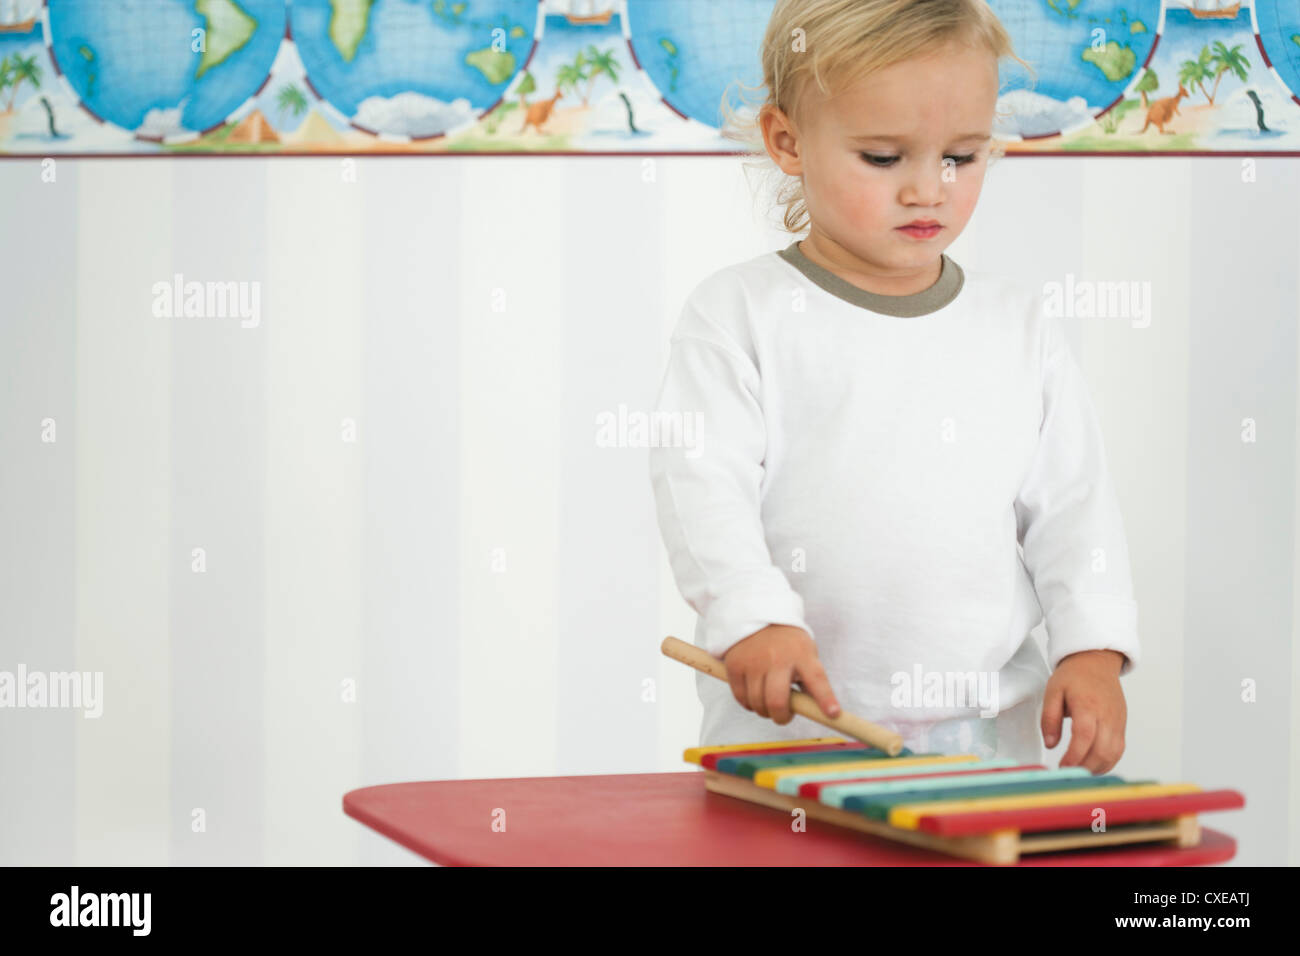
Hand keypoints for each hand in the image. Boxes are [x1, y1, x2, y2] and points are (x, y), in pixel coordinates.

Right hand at [722, 624, 839, 724]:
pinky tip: (754, 698)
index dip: (825, 699)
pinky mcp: (735, 665)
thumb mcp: (805, 652)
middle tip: (783, 716)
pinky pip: (741, 697)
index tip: (833, 714)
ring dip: (764, 711)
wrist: (757, 615)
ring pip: (757, 703)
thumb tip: (815, 709)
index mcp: (801, 654)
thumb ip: (809, 678)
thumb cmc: (787, 642)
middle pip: (777, 701)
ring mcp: (754, 662)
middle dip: (781, 717)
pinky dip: (748, 704)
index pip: (816, 679)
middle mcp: (777, 658)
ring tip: (768, 704)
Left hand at [1041, 649, 1126, 773]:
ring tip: (1078, 771)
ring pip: (1113, 753)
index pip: (1085, 736)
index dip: (1075, 755)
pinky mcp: (1122, 725)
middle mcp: (1107, 715)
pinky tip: (1092, 765)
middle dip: (1085, 767)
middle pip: (1102, 750)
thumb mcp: (1053, 691)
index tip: (1062, 767)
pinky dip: (1107, 762)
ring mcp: (1117, 721)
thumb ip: (1049, 718)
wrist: (1096, 662)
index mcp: (1088, 705)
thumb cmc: (1073, 676)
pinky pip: (1118, 750)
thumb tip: (1051, 743)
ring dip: (1096, 768)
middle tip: (1068, 773)